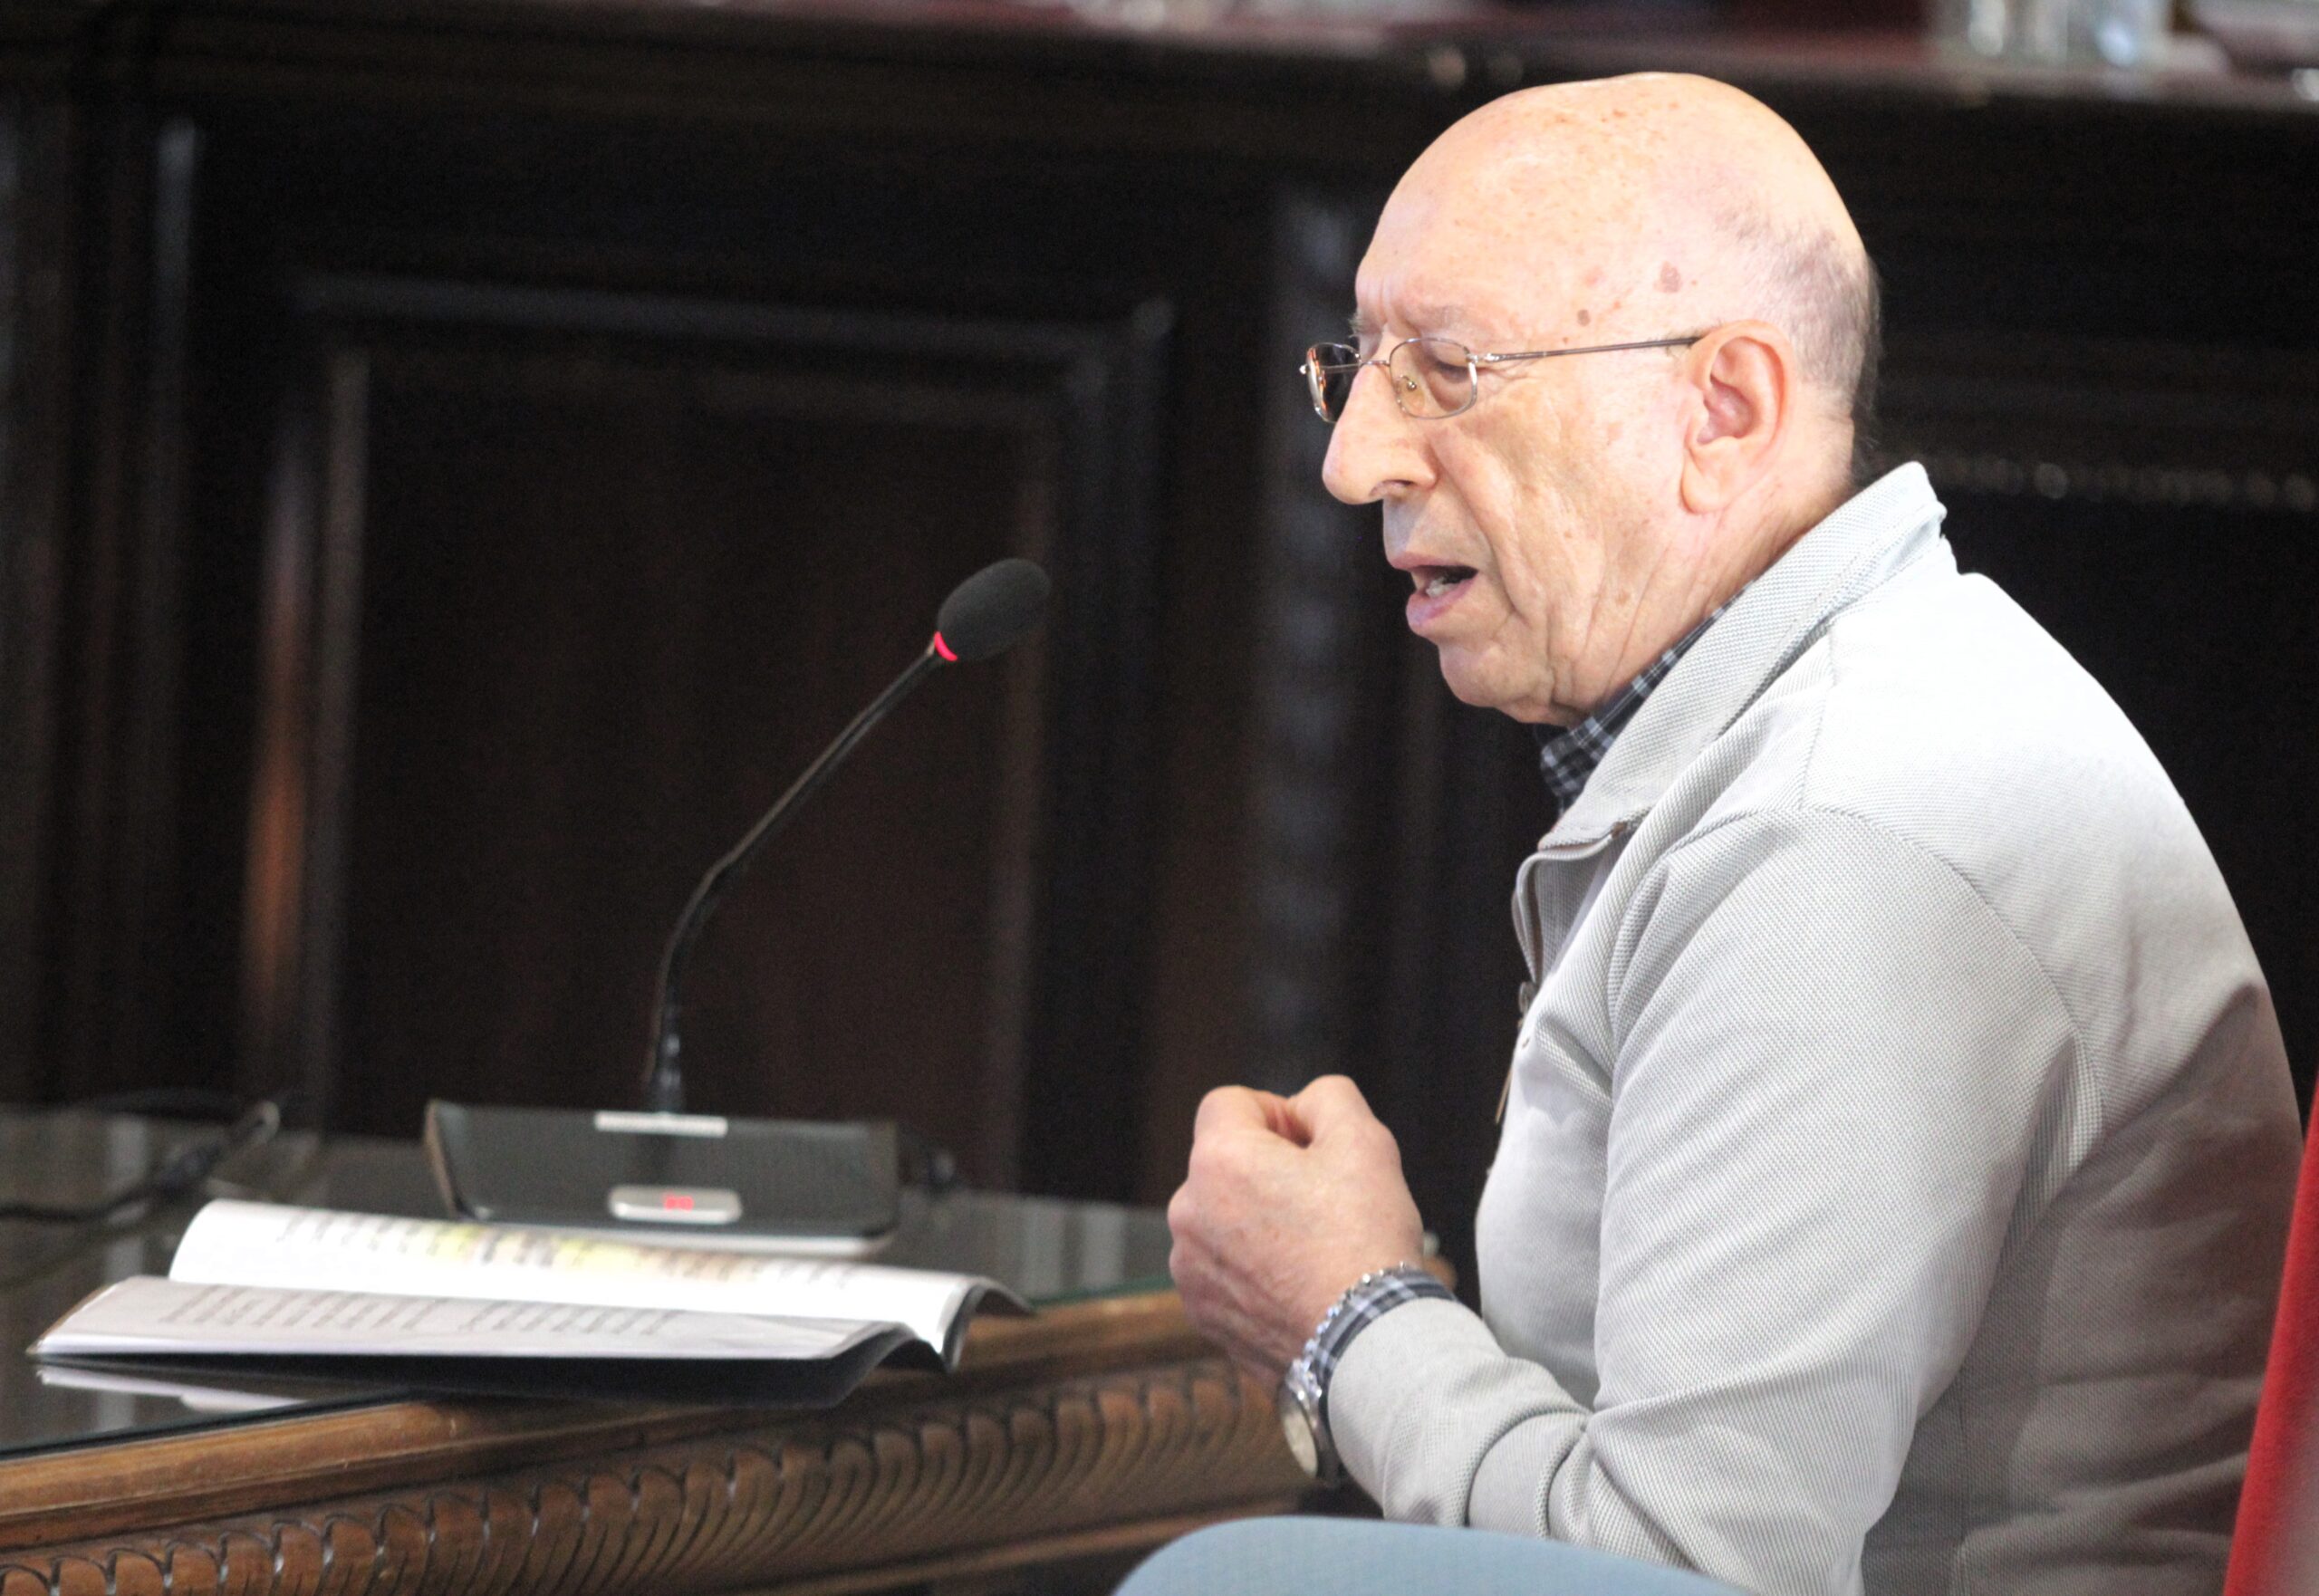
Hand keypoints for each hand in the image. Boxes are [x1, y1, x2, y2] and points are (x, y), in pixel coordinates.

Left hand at [1166, 1074, 1427, 1384]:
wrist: (1365, 1344)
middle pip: (1225, 1163)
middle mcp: (1188, 1213)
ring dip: (1259, 1221)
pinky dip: (1254, 1270)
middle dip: (1268, 1170)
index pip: (1230, 1103)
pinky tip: (1300, 1284)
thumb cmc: (1364, 1245)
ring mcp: (1190, 1269)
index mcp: (1218, 1161)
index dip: (1278, 1114)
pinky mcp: (1203, 1313)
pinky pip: (1224, 1270)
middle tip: (1324, 1200)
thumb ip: (1329, 1098)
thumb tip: (1306, 1105)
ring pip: (1223, 1218)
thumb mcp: (1365, 1141)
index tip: (1313, 1147)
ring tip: (1314, 1249)